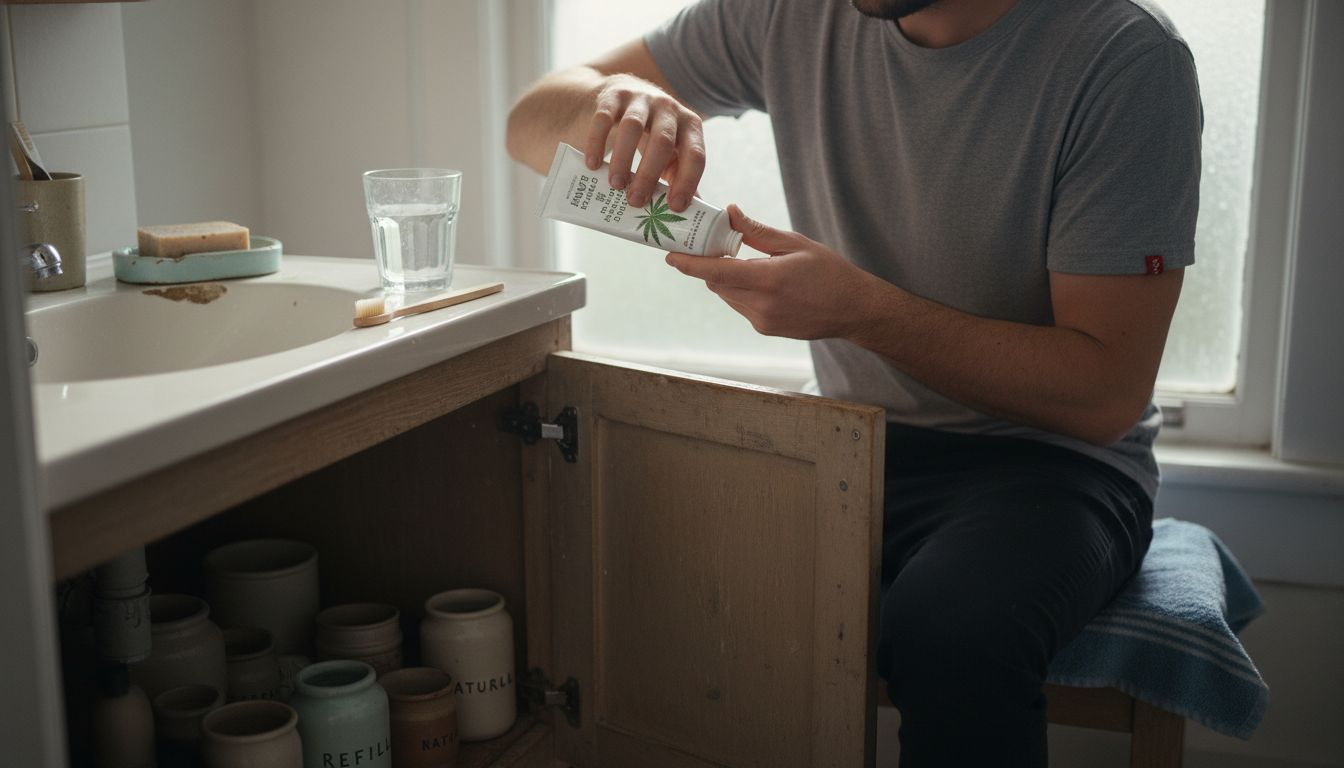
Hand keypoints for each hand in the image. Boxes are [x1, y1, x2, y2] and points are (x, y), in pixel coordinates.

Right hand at [585, 74, 704, 211]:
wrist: (623, 95)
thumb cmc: (652, 134)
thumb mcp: (671, 153)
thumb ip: (680, 178)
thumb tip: (692, 217)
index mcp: (690, 127)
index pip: (695, 155)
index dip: (687, 182)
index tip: (673, 207)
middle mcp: (669, 108)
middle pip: (662, 142)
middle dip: (649, 175)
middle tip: (635, 201)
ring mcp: (641, 99)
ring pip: (633, 127)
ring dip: (623, 159)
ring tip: (615, 185)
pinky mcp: (614, 95)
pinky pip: (604, 117)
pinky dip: (597, 142)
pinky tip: (592, 165)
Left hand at [666, 206, 882, 340]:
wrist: (853, 310)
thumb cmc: (829, 272)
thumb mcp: (795, 244)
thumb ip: (757, 232)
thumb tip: (730, 213)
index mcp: (769, 280)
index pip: (717, 272)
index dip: (690, 265)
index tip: (670, 256)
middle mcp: (762, 305)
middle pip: (718, 284)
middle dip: (711, 265)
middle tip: (710, 245)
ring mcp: (762, 321)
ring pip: (727, 296)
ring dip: (727, 279)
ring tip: (744, 262)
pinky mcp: (765, 329)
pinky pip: (741, 306)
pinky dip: (741, 291)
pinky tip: (762, 281)